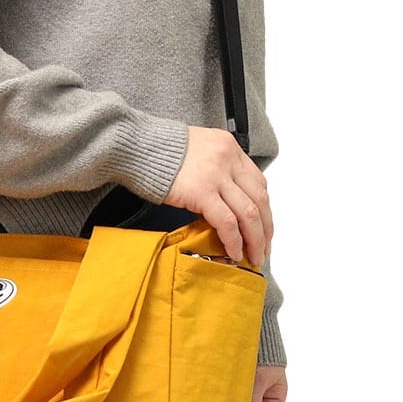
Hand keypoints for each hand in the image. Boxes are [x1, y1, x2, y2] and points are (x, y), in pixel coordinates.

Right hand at [163, 126, 272, 266]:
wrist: (137, 146)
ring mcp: (216, 175)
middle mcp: (228, 159)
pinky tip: (234, 251)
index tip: (263, 226)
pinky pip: (227, 222)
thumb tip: (226, 195)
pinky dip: (234, 240)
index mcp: (229, 147)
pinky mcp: (201, 192)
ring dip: (255, 239)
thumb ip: (216, 167)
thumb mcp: (198, 148)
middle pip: (259, 199)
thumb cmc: (160, 150)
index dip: (264, 209)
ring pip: (249, 213)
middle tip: (263, 247)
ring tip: (253, 256)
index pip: (258, 182)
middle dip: (265, 229)